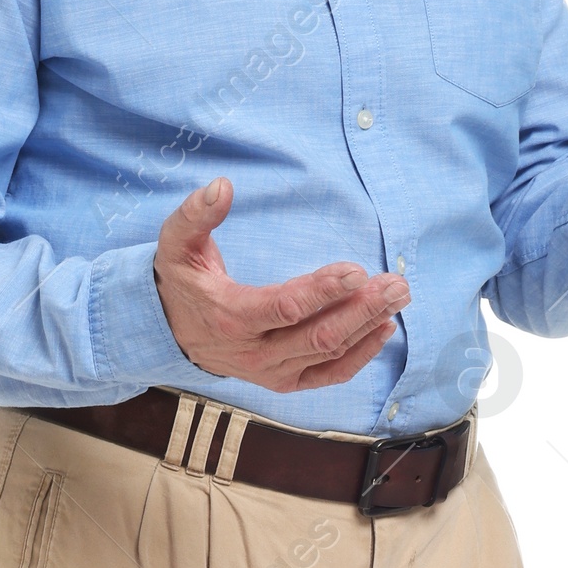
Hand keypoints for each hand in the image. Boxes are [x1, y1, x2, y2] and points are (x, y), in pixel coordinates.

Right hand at [153, 176, 407, 392]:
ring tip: (398, 296)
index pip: (285, 307)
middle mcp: (254, 352)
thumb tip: (222, 186)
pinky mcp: (284, 381)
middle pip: (318, 336)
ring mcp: (271, 371)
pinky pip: (328, 375)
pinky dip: (360, 356)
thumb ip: (196, 214)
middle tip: (396, 284)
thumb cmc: (181, 281)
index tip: (357, 270)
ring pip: (328, 353)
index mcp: (230, 316)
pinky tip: (384, 329)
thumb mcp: (176, 243)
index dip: (323, 291)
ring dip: (368, 325)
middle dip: (361, 309)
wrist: (169, 331)